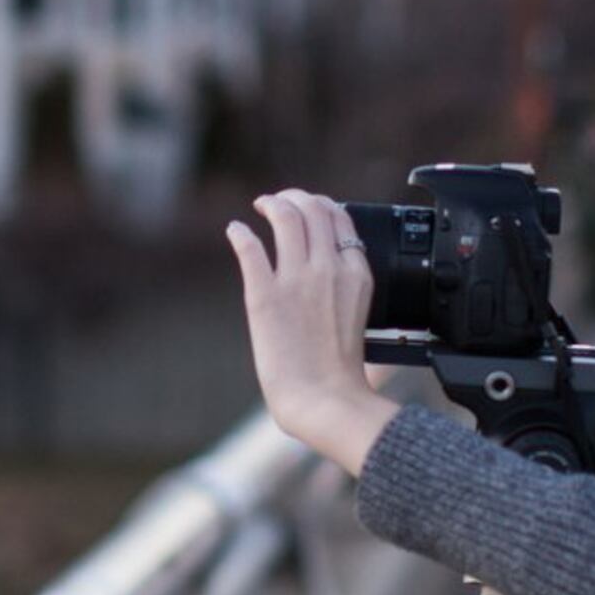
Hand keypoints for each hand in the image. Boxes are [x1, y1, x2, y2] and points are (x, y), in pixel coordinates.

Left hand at [228, 191, 399, 474]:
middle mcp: (328, 268)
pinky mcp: (264, 296)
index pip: (339, 217)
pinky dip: (240, 233)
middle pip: (313, 208)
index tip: (306, 208)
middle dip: (294, 196)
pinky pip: (250, 249)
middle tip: (278, 202)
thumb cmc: (341, 369)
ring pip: (285, 216)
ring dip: (270, 203)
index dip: (320, 204)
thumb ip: (346, 285)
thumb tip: (331, 268)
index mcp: (355, 273)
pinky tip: (235, 231)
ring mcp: (296, 280)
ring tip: (260, 206)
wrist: (324, 398)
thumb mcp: (359, 314)